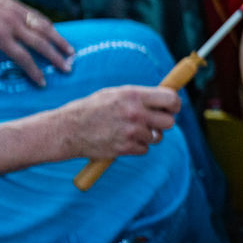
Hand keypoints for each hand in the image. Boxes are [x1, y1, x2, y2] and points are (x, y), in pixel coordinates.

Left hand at [0, 0, 72, 84]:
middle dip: (55, 58)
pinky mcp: (18, 5)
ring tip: (71, 52)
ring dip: (60, 41)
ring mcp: (18, 13)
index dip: (34, 71)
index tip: (43, 82)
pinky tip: (56, 32)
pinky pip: (38, 17)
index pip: (22, 57)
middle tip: (67, 69)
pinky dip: (50, 26)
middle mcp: (12, 24)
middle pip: (40, 43)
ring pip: (45, 28)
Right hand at [55, 85, 180, 158]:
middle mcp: (135, 113)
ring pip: (157, 137)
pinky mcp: (126, 148)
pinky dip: (137, 146)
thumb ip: (139, 96)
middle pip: (169, 122)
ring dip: (148, 135)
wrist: (67, 130)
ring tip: (129, 130)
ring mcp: (132, 132)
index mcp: (133, 95)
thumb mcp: (114, 94)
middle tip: (154, 121)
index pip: (170, 99)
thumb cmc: (91, 109)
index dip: (175, 104)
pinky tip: (121, 139)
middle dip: (164, 122)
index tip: (173, 108)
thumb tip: (164, 97)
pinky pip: (145, 149)